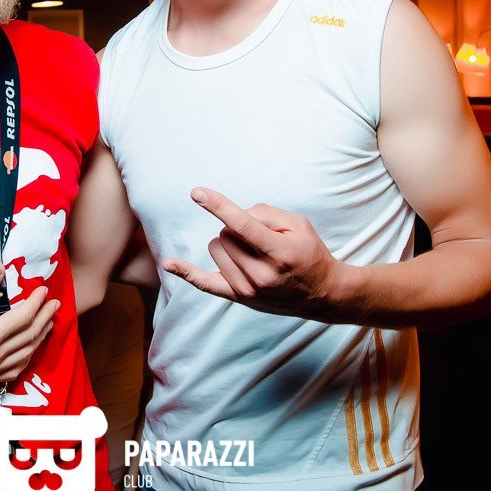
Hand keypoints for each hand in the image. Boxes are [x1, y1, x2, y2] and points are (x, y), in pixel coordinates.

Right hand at [0, 263, 58, 392]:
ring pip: (27, 353)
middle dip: (45, 317)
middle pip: (30, 335)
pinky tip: (30, 350)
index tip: (42, 290)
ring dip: (41, 336)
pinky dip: (29, 356)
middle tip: (55, 303)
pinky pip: (17, 369)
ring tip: (49, 323)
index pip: (23, 316)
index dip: (36, 302)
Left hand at [162, 187, 349, 320]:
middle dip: (238, 228)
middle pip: (225, 235)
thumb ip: (264, 213)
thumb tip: (233, 216)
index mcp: (279, 253)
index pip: (241, 225)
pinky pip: (205, 284)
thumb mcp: (297, 224)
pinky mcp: (239, 298)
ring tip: (253, 251)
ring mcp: (248, 290)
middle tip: (261, 238)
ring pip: (216, 249)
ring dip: (228, 243)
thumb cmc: (309, 252)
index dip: (218, 206)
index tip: (197, 193)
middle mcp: (261, 275)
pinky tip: (168, 263)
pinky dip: (186, 273)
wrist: (322, 293)